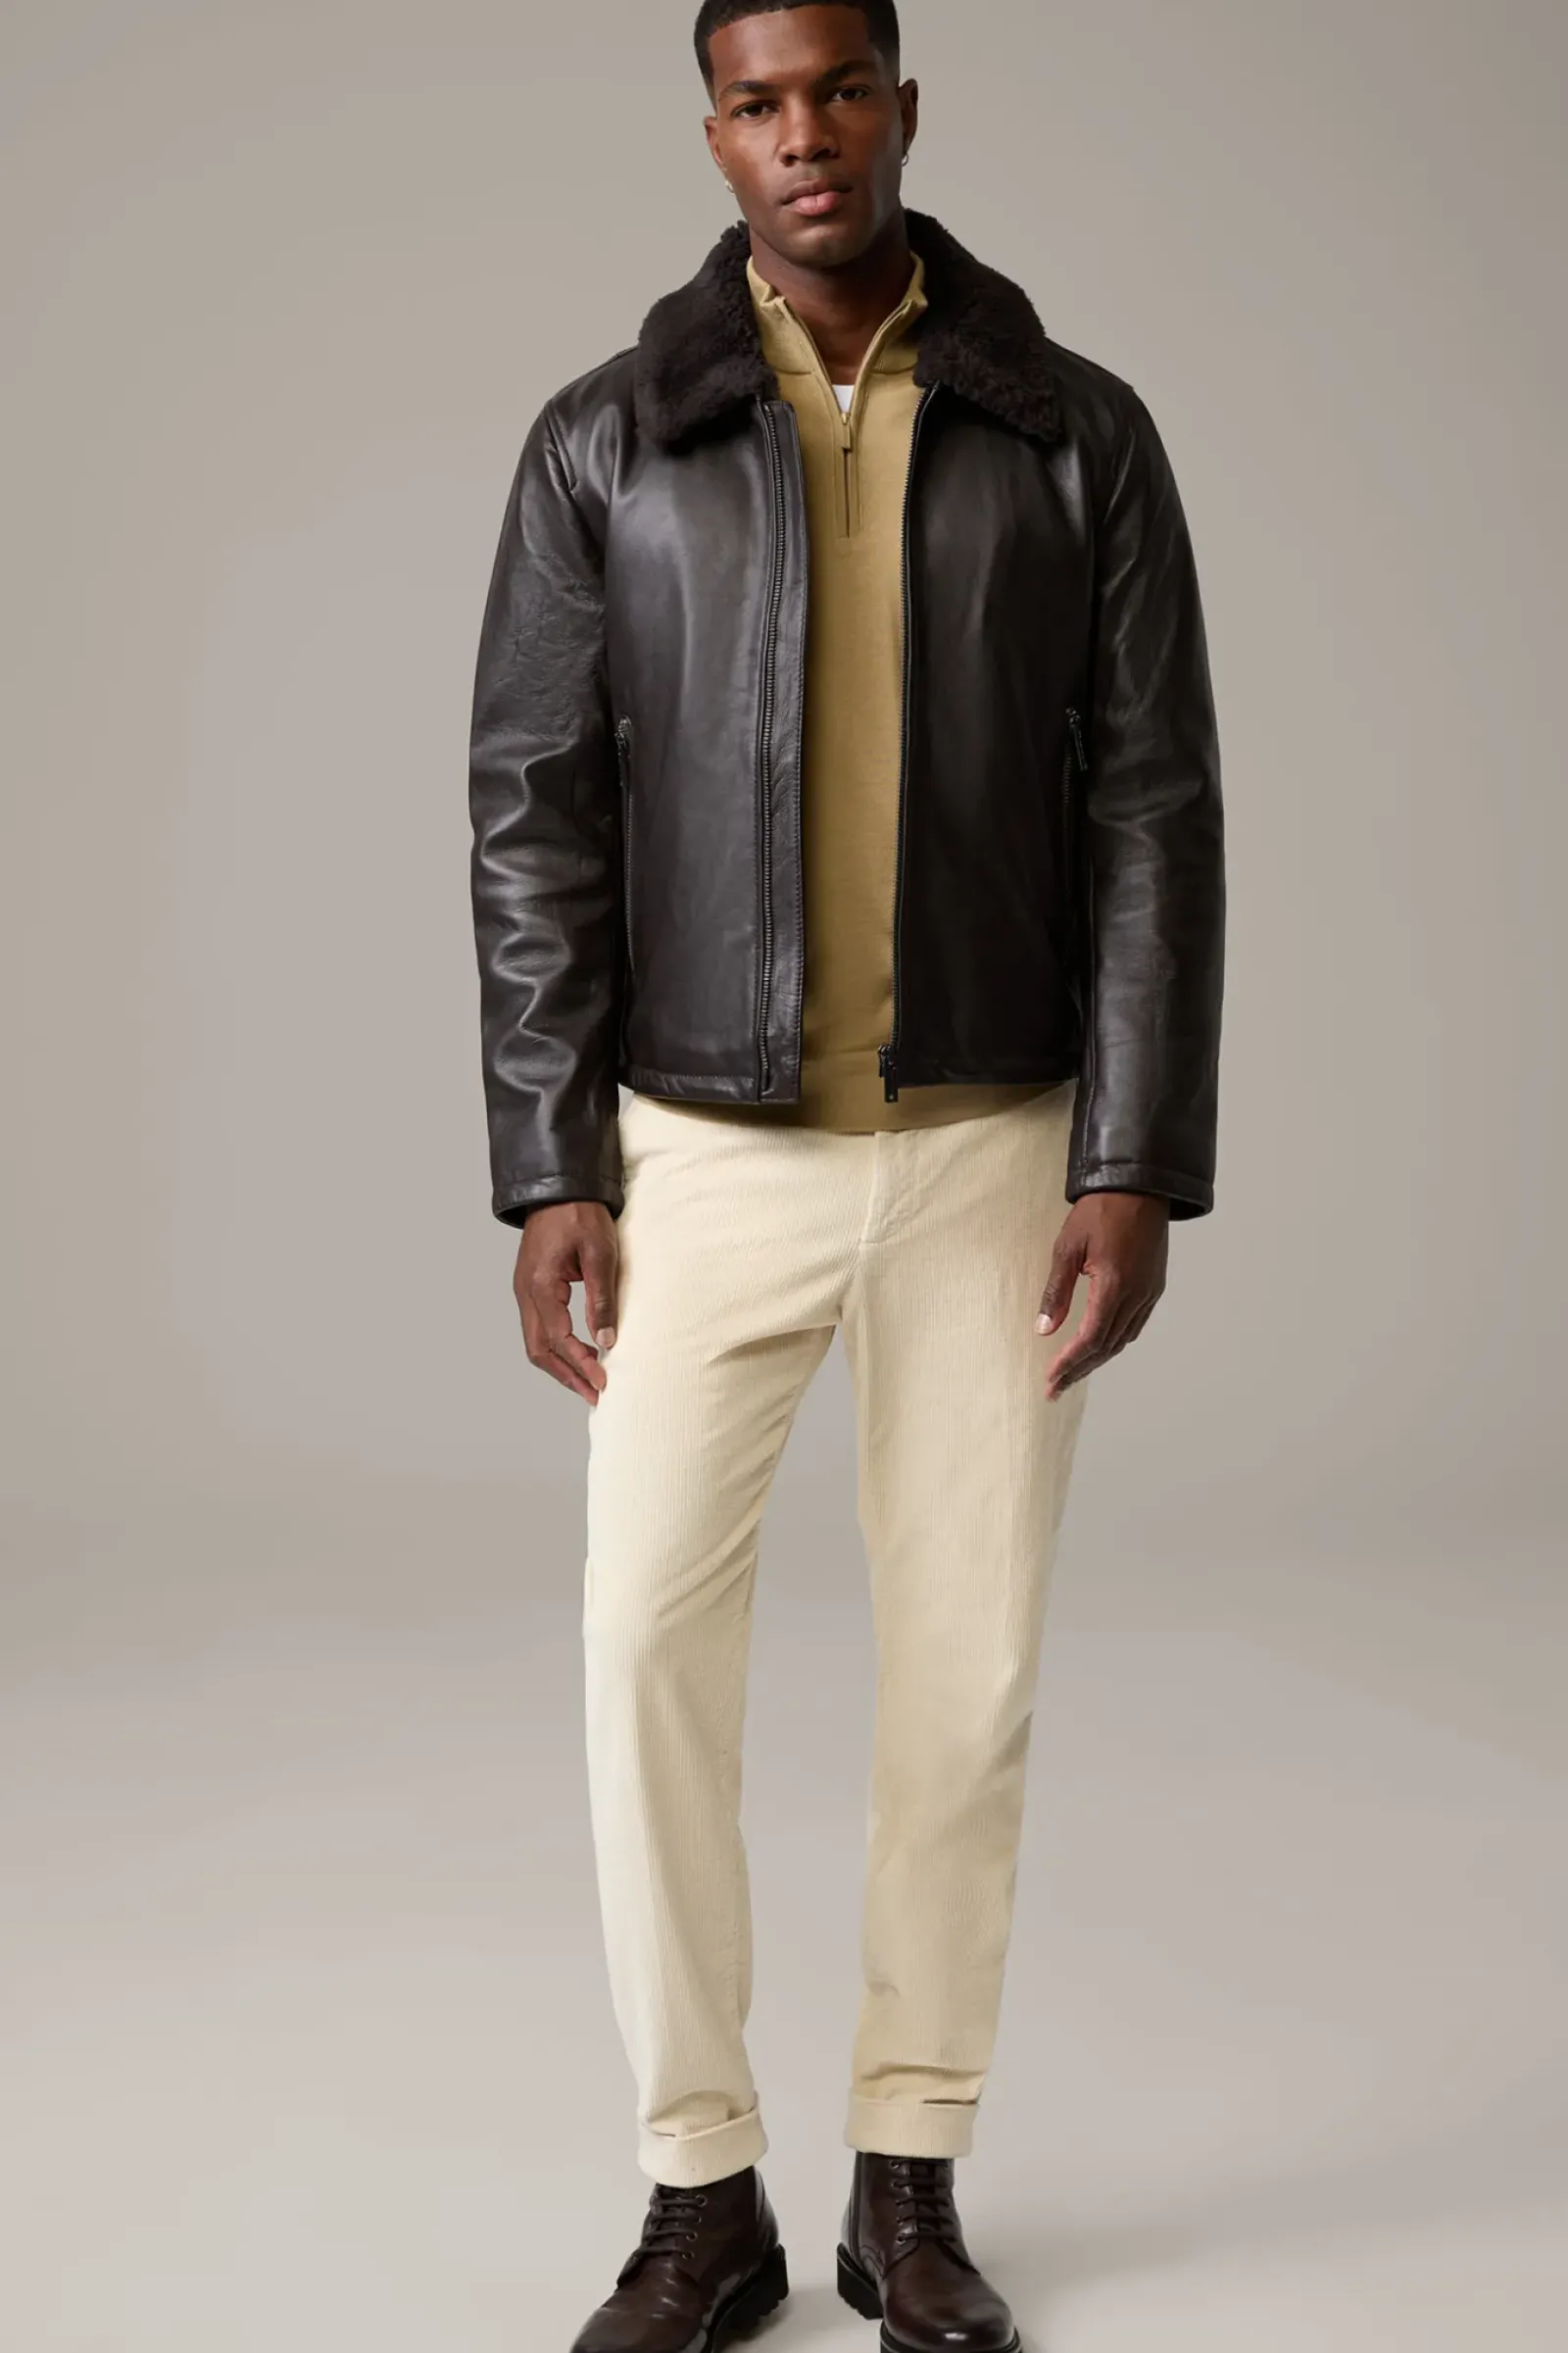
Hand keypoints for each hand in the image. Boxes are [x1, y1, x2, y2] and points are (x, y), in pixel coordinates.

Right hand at [513, 1202, 619, 1405]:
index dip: (581, 1364)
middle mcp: (525, 1293)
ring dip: (560, 1365)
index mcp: (540, 1286)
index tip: (603, 1381)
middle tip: (594, 1393)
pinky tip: (575, 1354)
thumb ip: (601, 1299)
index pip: (560, 1340)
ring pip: (536, 1342)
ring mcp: (524, 1291)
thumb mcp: (601, 1254)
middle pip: (539, 1350)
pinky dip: (555, 1347)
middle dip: (567, 1376)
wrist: (559, 1187)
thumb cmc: (580, 1214)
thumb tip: (605, 1340)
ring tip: (586, 1382)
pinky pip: (538, 1327)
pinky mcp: (531, 1287)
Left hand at [1036, 1191, 1169, 1398]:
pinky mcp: (1154, 1286)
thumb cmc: (1100, 1210)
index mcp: (1115, 1286)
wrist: (1140, 1185)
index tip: (1050, 1379)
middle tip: (1055, 1389)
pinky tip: (1099, 1346)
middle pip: (1107, 1347)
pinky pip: (1134, 1325)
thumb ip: (1057, 1292)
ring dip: (1097, 1359)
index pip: (1090, 1339)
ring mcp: (1149, 1292)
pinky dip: (1114, 1341)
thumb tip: (1044, 1329)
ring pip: (1123, 1339)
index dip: (1069, 1363)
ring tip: (1072, 1373)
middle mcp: (1137, 1295)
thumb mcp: (1068, 1247)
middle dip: (1080, 1370)